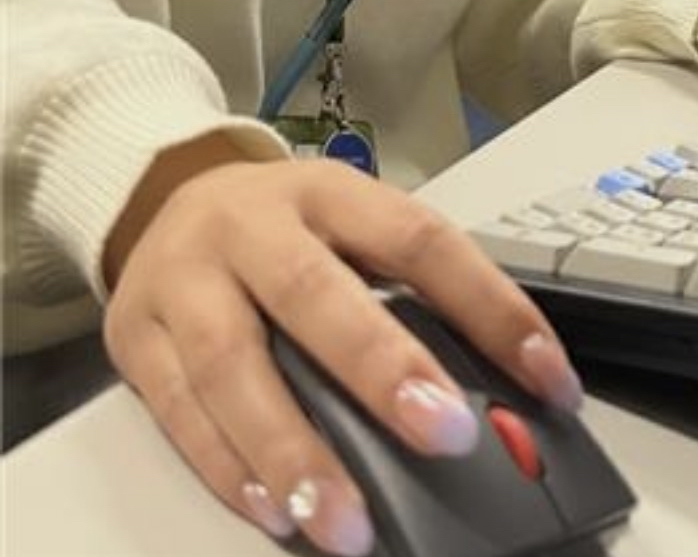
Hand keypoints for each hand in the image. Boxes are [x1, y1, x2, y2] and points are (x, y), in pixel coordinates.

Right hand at [103, 153, 581, 555]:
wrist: (163, 197)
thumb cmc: (281, 227)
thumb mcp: (347, 228)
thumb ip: (407, 293)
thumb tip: (498, 389)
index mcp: (326, 191)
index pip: (420, 239)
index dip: (489, 306)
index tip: (546, 379)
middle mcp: (253, 227)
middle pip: (316, 292)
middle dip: (383, 368)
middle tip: (446, 434)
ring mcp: (187, 279)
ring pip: (236, 364)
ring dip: (294, 450)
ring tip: (347, 521)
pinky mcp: (134, 337)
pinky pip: (179, 410)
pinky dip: (228, 468)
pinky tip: (276, 510)